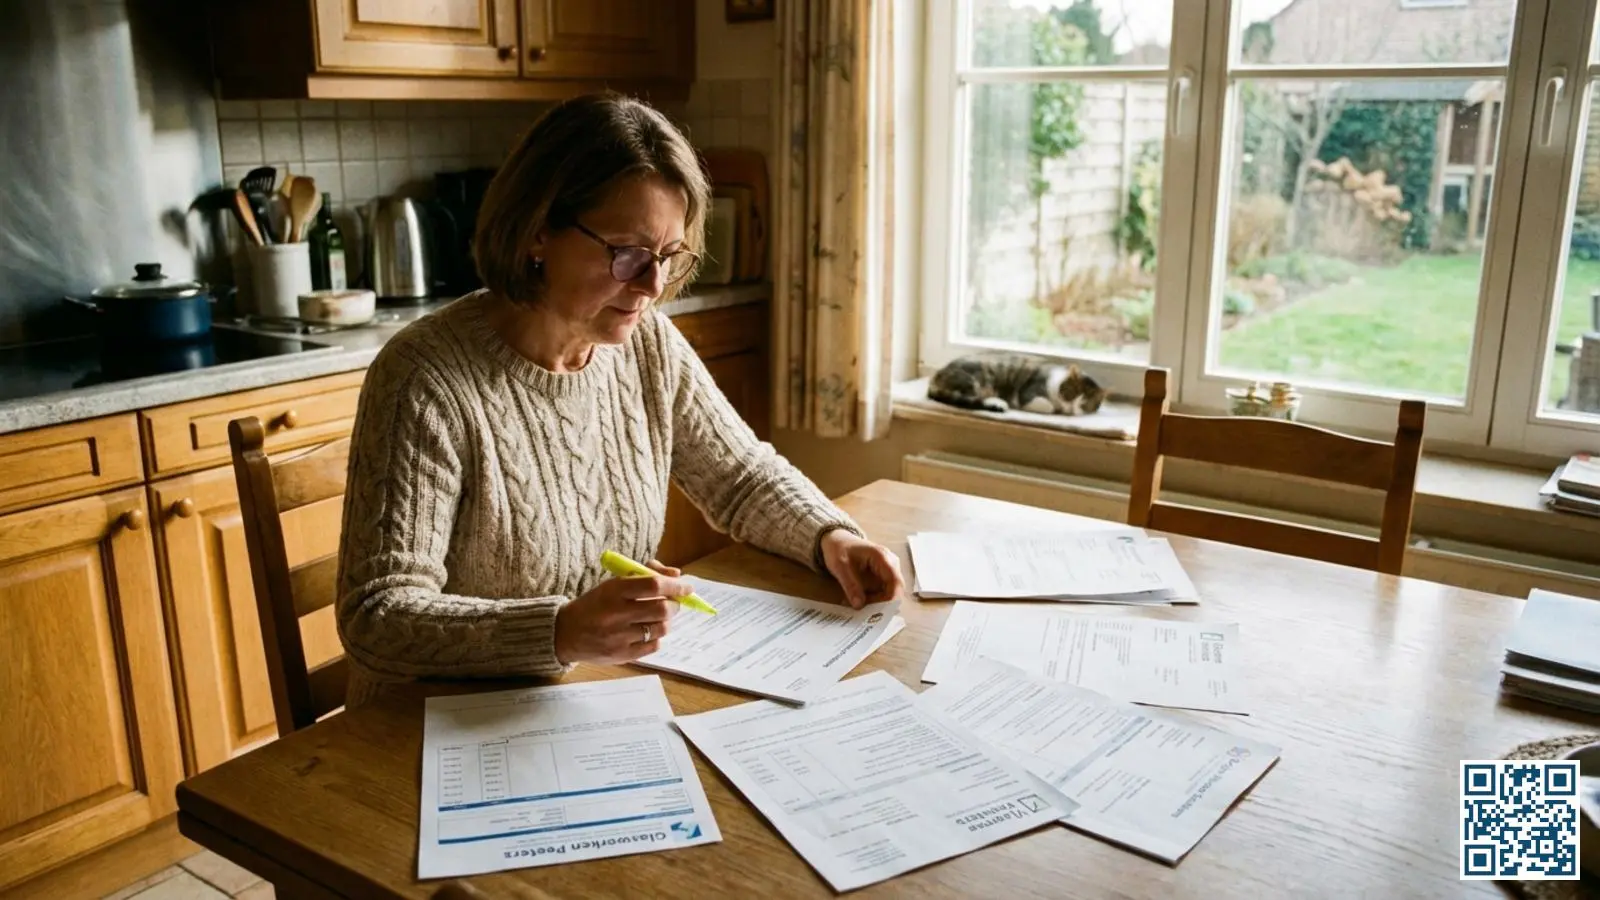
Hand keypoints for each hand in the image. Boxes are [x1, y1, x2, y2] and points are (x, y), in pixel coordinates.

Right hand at [554, 567, 690, 664]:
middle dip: (674, 605)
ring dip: (666, 621)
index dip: (675, 586)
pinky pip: (653, 646)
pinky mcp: (621, 655)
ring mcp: (619, 637)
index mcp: (613, 591)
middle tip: (673, 603)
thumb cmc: (595, 604)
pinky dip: (656, 637)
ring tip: (659, 617)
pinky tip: (647, 632)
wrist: (565, 632)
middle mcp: (616, 614)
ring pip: (661, 628)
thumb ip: (644, 576)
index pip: (653, 585)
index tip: (687, 587)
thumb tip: (677, 576)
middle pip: (661, 608)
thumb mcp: (613, 584)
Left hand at [819, 529, 904, 608]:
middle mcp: (890, 563)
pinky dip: (872, 598)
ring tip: (856, 603)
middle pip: (894, 589)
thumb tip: (859, 605)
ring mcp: (888, 570)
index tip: (882, 613)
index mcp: (882, 557)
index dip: (893, 598)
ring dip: (875, 602)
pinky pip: (882, 591)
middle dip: (880, 603)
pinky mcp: (883, 576)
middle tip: (863, 611)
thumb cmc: (839, 549)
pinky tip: (858, 599)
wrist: (837, 541)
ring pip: (889, 593)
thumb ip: (850, 586)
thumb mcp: (840, 567)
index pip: (895, 581)